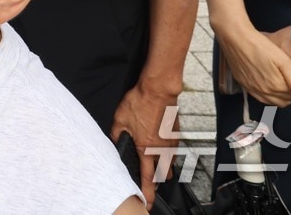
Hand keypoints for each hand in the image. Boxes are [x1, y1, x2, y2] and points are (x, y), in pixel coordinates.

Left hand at [111, 82, 178, 206]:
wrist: (158, 89)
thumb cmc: (140, 102)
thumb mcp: (120, 119)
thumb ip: (117, 135)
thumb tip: (115, 143)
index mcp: (146, 149)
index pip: (148, 177)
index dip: (148, 191)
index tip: (147, 202)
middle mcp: (161, 149)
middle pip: (163, 174)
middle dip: (158, 182)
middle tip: (151, 185)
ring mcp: (171, 142)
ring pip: (170, 163)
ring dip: (163, 169)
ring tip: (156, 170)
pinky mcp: (175, 133)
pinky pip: (172, 151)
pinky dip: (167, 155)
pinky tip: (160, 150)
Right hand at [217, 26, 290, 108]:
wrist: (236, 37)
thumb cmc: (258, 45)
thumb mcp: (284, 62)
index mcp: (275, 87)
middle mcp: (263, 91)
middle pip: (286, 100)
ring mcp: (252, 89)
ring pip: (273, 100)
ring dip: (282, 93)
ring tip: (283, 77)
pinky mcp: (244, 84)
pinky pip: (259, 96)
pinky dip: (268, 93)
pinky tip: (269, 81)